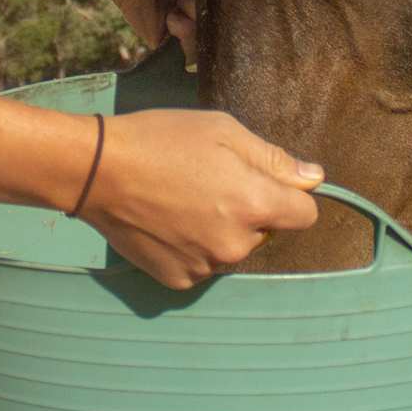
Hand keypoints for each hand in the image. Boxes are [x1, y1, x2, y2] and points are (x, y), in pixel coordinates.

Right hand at [80, 108, 321, 288]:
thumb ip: (273, 158)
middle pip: (265, 231)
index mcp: (255, 204)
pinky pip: (203, 264)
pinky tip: (167, 222)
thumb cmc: (162, 140)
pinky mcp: (179, 279)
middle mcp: (237, 244)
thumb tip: (313, 177)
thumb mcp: (223, 130)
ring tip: (182, 200)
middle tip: (208, 182)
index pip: (305, 214)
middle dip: (248, 210)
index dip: (290, 195)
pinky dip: (192, 247)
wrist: (98, 171)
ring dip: (220, 230)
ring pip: (232, 248)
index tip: (263, 181)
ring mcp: (207, 266)